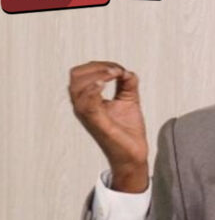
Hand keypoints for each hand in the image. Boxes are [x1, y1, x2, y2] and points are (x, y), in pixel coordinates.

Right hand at [68, 61, 148, 191]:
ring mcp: (87, 115)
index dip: (99, 65)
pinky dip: (93, 90)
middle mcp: (83, 106)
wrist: (134, 153)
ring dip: (97, 75)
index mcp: (88, 100)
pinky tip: (105, 84)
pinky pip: (86, 104)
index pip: (82, 74)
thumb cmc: (127, 131)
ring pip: (77, 87)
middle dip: (97, 67)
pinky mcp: (97, 123)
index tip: (119, 69)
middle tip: (117, 71)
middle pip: (76, 76)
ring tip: (115, 74)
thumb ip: (127, 83)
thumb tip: (127, 71)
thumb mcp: (129, 100)